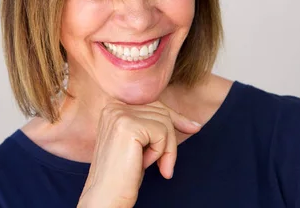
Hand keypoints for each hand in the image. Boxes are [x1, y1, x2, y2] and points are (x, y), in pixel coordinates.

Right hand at [77, 101, 201, 207]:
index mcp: (114, 106)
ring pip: (164, 122)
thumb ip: (155, 126)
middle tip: (163, 166)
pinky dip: (160, 152)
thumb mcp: (141, 144)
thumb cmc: (123, 175)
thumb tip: (193, 124)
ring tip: (149, 165)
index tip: (194, 127)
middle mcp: (114, 106)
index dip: (175, 117)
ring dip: (165, 149)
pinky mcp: (128, 126)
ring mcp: (120, 114)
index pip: (153, 102)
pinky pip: (162, 133)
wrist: (106, 196)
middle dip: (169, 140)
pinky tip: (144, 164)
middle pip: (161, 112)